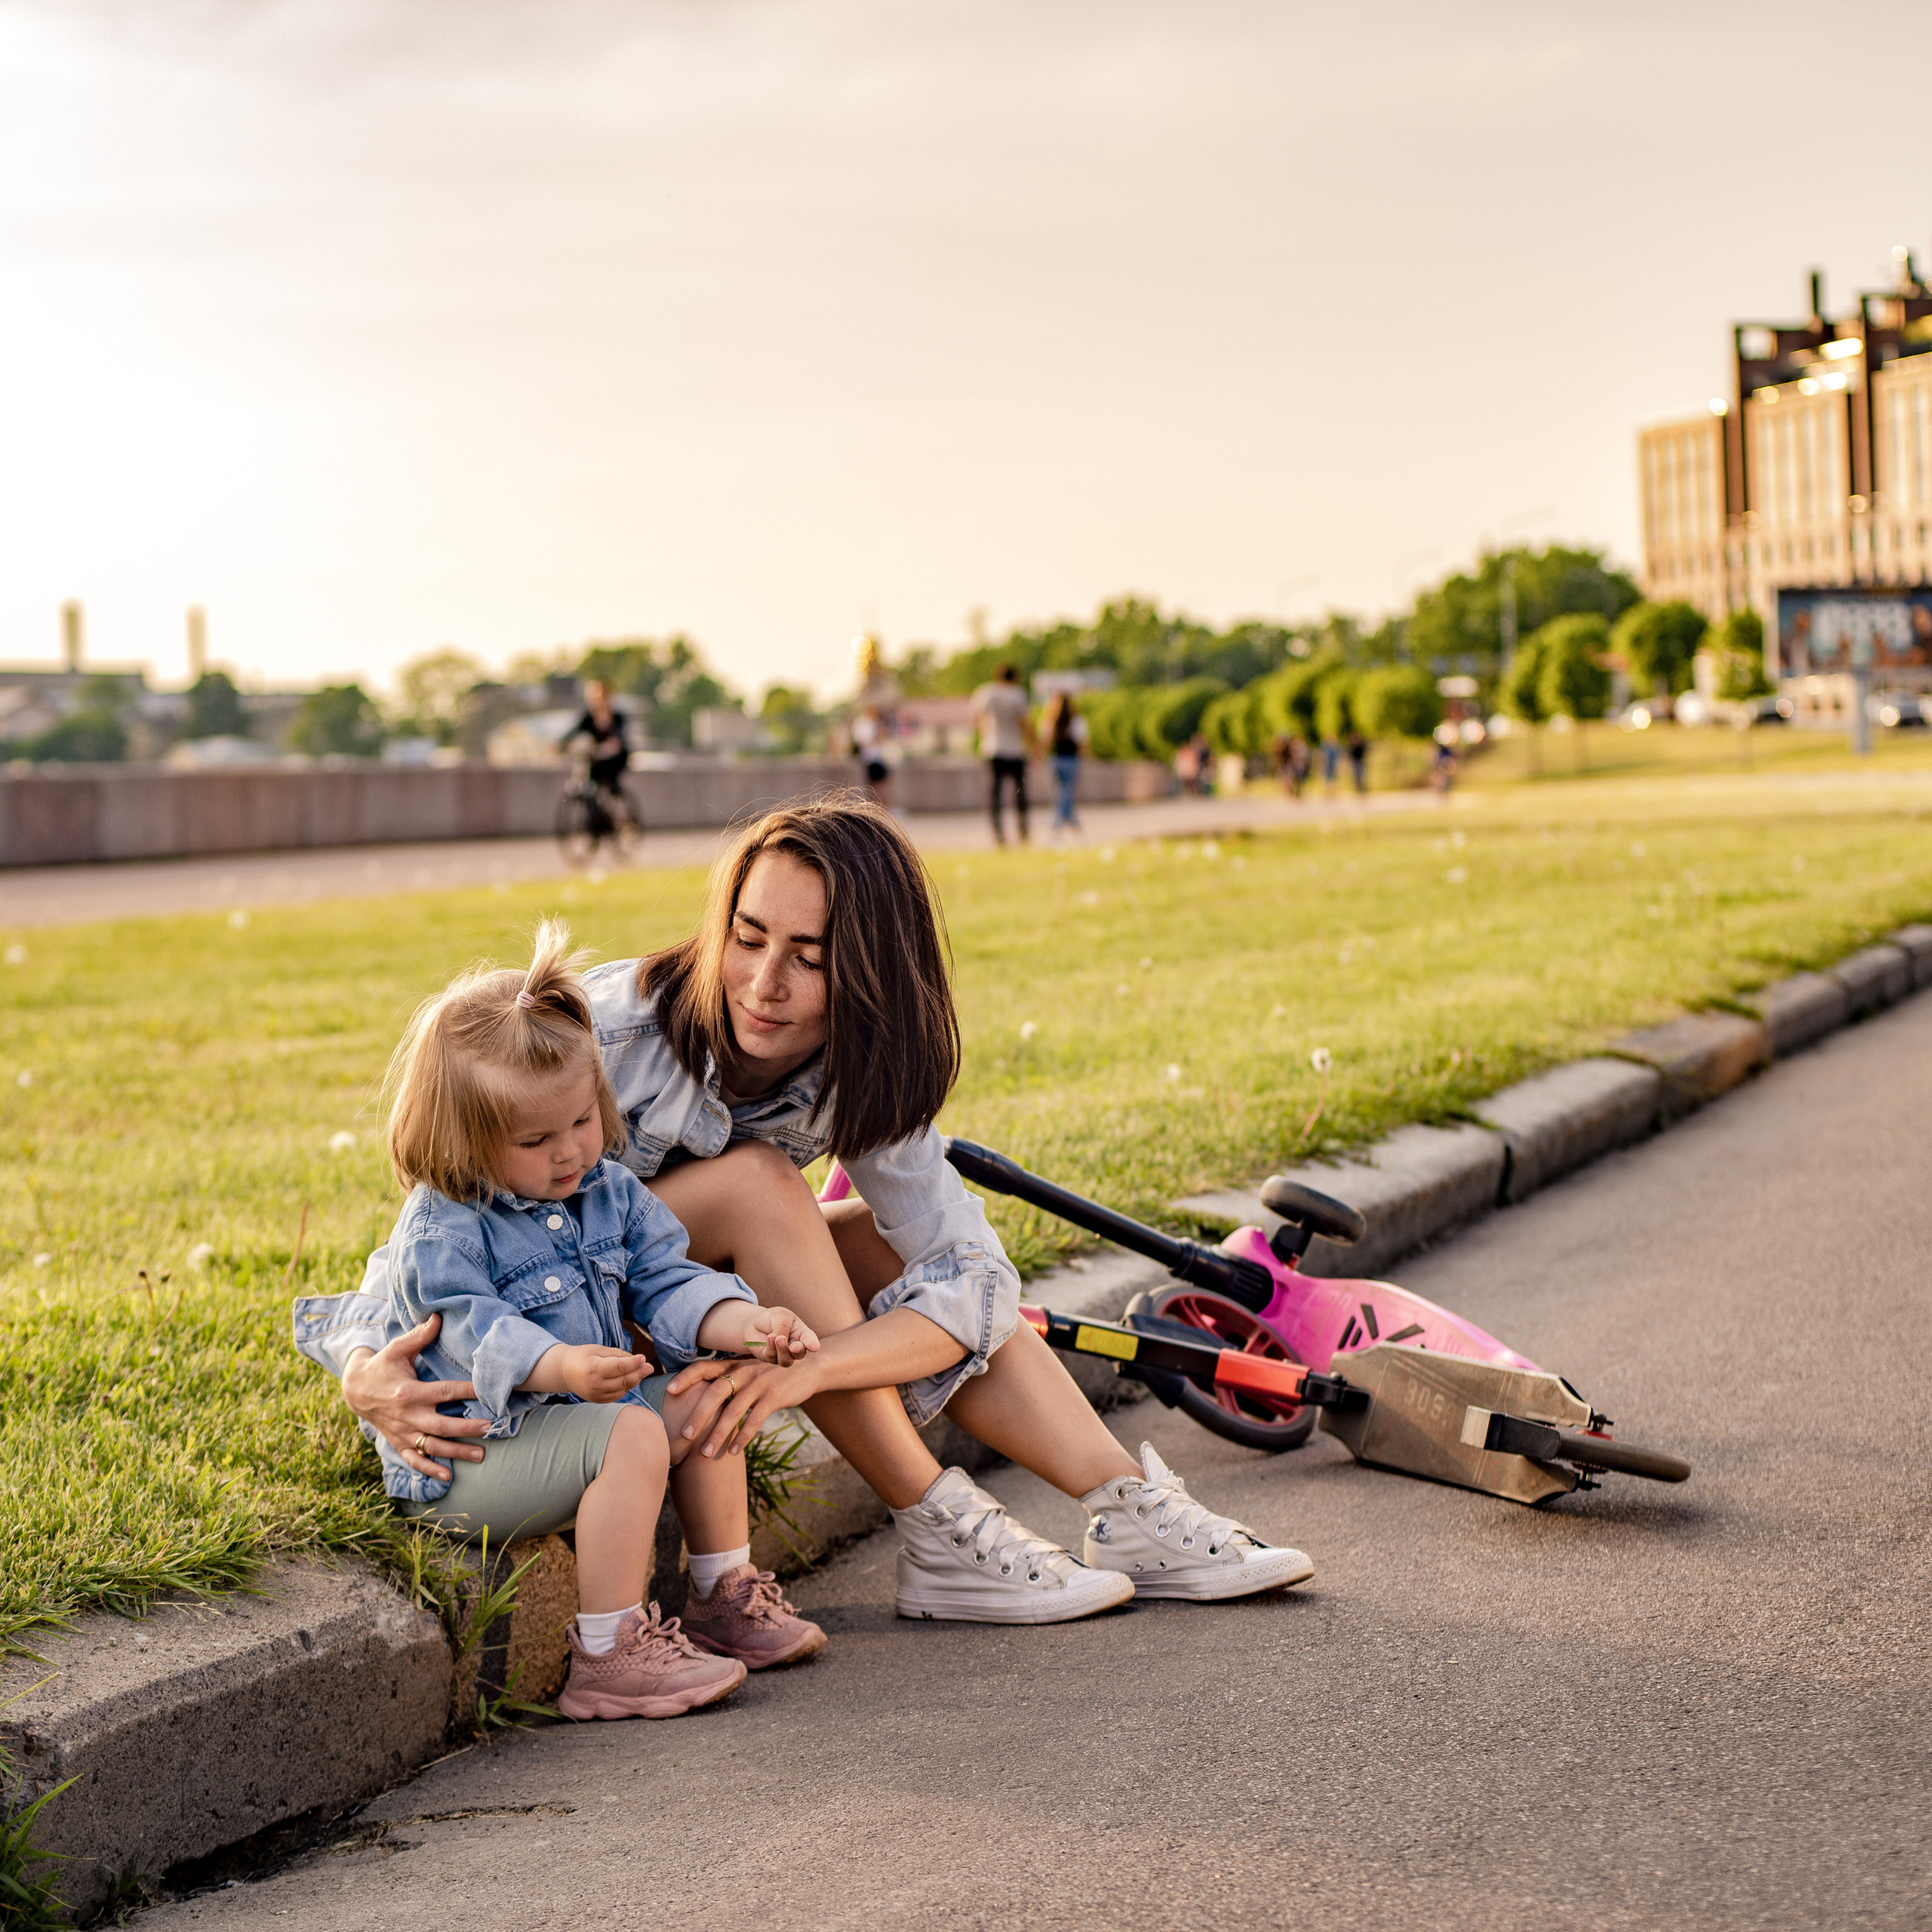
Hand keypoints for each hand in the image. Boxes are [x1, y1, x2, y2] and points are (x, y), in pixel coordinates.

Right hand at [342, 1315, 489, 1482]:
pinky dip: (430, 1470)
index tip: (490, 1392)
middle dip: (467, 1429)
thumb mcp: (396, 1349)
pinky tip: (449, 1477)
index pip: (445, 1391)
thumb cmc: (381, 1366)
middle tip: (491, 1429)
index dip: (468, 1391)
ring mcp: (403, 1432)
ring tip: (481, 1455)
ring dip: (456, 1452)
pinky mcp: (399, 1443)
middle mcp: (408, 1416)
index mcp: (410, 1392)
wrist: (354, 1390)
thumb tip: (438, 1317)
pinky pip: (415, 1460)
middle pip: (442, 1425)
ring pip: (432, 1447)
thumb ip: (419, 1336)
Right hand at [535, 1343, 651, 1403]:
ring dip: (634, 1380)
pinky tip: (630, 1379)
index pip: (619, 1367)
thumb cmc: (583, 1356)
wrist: (565, 1372)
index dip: (633, 1363)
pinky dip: (626, 1387)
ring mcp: (596, 1395)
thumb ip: (618, 1355)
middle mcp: (594, 1385)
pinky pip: (617, 1395)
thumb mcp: (599, 1350)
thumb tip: (638, 1360)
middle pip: (623, 1380)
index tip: (643, 1357)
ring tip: (642, 1371)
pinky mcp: (598, 1401)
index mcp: (593, 1369)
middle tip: (650, 1366)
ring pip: (622, 1389)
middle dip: (639, 1373)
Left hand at [665, 1355, 820, 1459]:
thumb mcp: (749, 1370)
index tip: (668, 1391)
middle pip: (714, 1392)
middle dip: (697, 1416)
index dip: (685, 1378)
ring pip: (733, 1411)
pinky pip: (754, 1420)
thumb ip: (729, 1380)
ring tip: (705, 1453)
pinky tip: (732, 1452)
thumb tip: (701, 1399)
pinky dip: (742, 1437)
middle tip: (683, 1437)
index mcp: (733, 1364)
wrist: (807, 1367)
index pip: (703, 1367)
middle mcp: (744, 1371)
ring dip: (717, 1434)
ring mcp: (760, 1382)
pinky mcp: (775, 1395)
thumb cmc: (771, 1373)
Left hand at [741, 1304, 819, 1365]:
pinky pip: (772, 1357)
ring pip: (786, 1360)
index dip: (813, 1344)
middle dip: (798, 1351)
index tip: (815, 1347)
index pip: (810, 1340)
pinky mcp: (770, 1358)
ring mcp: (783, 1355)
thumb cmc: (772, 1318)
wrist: (754, 1323)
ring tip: (778, 1338)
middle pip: (800, 1354)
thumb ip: (783, 1327)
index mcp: (802, 1333)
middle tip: (794, 1347)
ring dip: (783, 1350)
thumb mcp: (780, 1316)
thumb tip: (781, 1340)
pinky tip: (770, 1337)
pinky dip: (771, 1347)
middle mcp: (795, 1346)